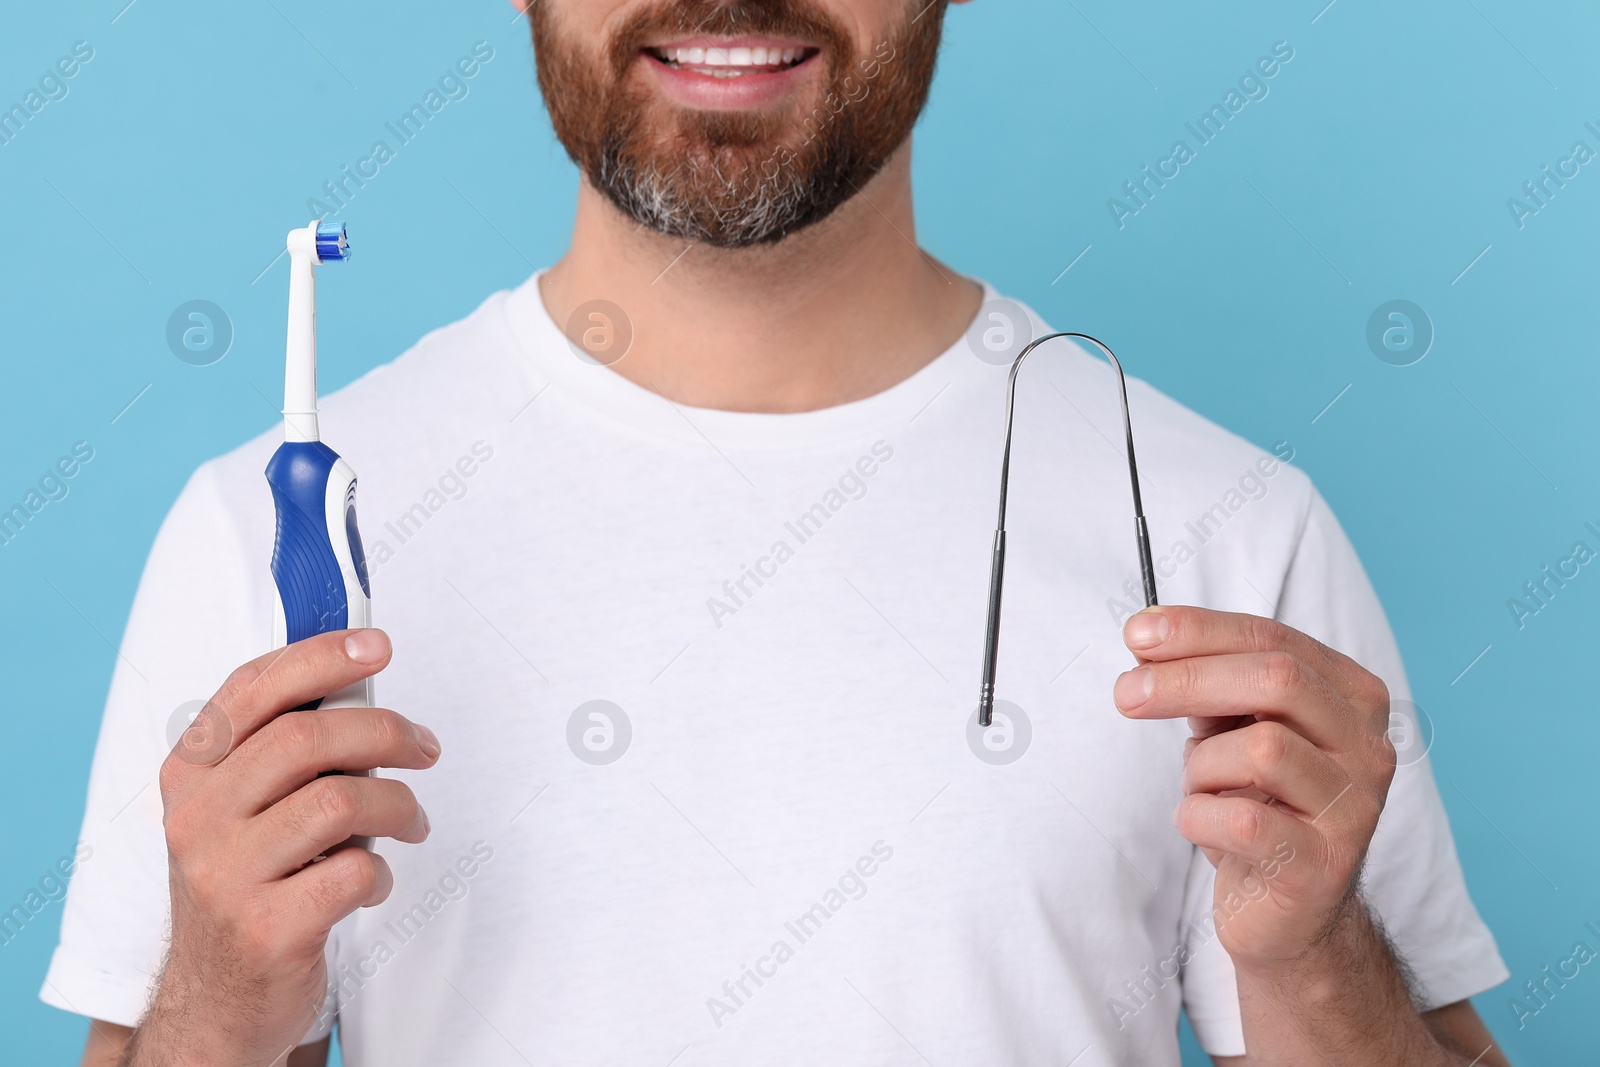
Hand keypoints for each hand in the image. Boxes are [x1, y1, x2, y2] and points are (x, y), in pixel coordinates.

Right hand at [134, 630, 439, 1066]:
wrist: (217, 1003)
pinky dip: (381, 872)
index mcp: (190, 774)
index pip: (254, 689)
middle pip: (307, 737)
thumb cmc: (248, 887)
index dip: (321, 656)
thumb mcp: (242, 811)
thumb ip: (284, 752)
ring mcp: (225, 876)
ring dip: (397, 806)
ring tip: (411, 823)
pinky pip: (354, 872)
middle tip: (425, 747)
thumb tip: (363, 687)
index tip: (377, 645)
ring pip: (339, 800)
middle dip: (385, 731)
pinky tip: (371, 882)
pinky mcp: (264, 929)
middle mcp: (197, 818)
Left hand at [1113, 606, 1394, 974]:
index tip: (1136, 632)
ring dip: (1202, 765)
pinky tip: (1200, 823)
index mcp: (1352, 697)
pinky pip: (1243, 821)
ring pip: (1262, 749)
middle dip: (1189, 679)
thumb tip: (1147, 636)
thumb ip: (1205, 681)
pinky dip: (1199, 816)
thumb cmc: (1257, 803)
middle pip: (1279, 680)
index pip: (1273, 639)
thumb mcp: (1233, 729)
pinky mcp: (1324, 865)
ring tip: (1197, 787)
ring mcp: (1355, 807)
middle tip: (1126, 693)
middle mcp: (1368, 746)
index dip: (1200, 631)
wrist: (1290, 909)